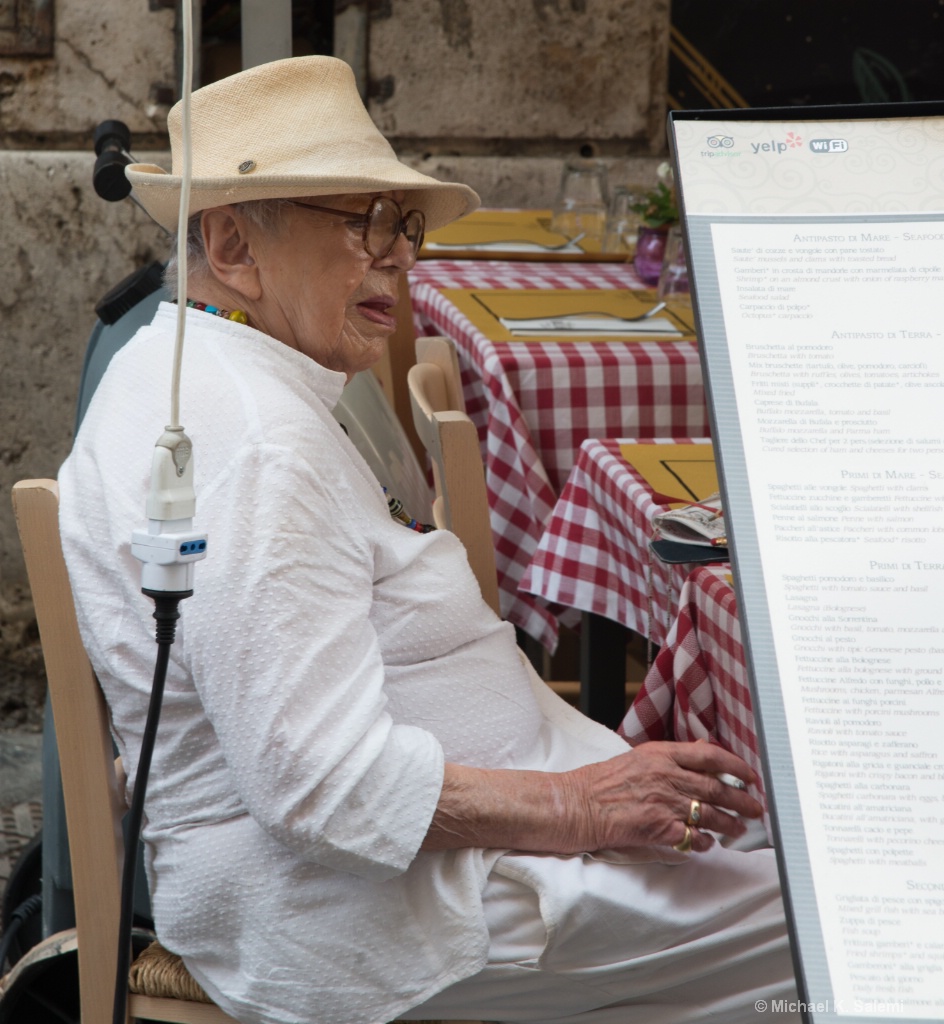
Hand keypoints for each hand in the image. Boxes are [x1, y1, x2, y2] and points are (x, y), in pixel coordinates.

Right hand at [567, 740, 761, 854]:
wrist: (578, 804)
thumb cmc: (602, 782)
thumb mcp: (638, 757)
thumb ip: (672, 755)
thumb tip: (702, 748)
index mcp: (661, 754)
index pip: (708, 755)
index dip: (735, 765)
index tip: (749, 775)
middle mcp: (665, 776)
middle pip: (715, 786)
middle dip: (741, 799)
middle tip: (755, 807)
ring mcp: (663, 802)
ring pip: (709, 813)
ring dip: (729, 823)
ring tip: (739, 829)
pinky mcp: (658, 828)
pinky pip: (693, 837)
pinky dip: (705, 842)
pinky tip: (710, 844)